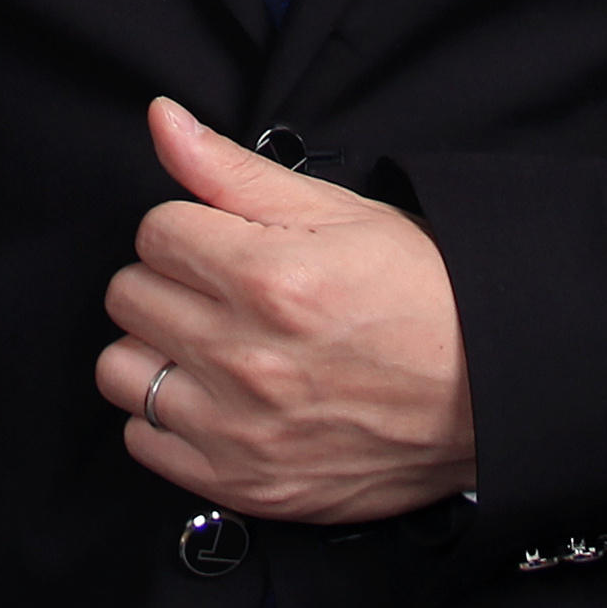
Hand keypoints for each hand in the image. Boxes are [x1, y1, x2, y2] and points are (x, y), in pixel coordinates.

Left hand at [95, 97, 476, 523]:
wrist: (487, 388)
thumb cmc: (419, 289)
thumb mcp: (334, 209)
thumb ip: (231, 168)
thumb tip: (162, 121)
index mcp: (265, 276)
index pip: (153, 229)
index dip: (188, 226)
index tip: (222, 240)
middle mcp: (245, 357)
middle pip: (128, 294)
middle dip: (169, 279)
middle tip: (221, 286)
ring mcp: (241, 430)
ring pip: (120, 369)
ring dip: (155, 347)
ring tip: (208, 339)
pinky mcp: (244, 486)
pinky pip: (144, 441)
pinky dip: (166, 415)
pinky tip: (214, 394)